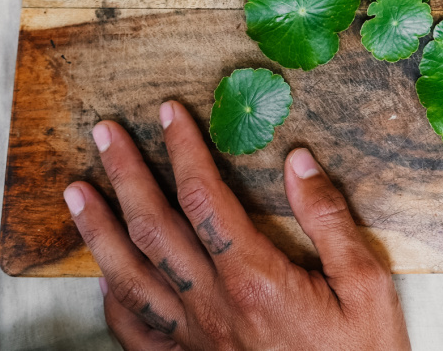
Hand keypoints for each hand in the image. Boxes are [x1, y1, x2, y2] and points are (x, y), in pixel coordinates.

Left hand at [62, 102, 410, 350]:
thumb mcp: (367, 284)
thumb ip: (329, 219)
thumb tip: (299, 161)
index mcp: (255, 277)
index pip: (205, 197)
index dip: (183, 150)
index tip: (168, 114)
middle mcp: (213, 305)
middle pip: (154, 227)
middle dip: (126, 174)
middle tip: (104, 134)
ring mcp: (194, 339)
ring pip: (129, 275)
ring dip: (98, 229)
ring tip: (75, 192)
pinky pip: (134, 330)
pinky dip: (110, 297)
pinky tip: (101, 274)